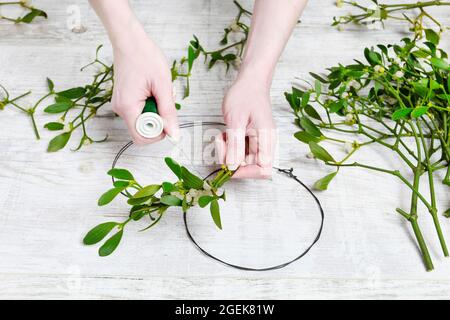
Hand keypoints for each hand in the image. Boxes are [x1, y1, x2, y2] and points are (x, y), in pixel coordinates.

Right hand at [111, 27, 178, 143]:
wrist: (129, 41)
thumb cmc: (145, 57)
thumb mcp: (163, 85)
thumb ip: (168, 112)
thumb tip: (174, 134)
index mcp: (128, 107)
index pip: (142, 137)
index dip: (158, 133)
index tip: (167, 117)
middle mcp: (120, 109)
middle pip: (142, 131)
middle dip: (158, 120)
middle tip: (164, 100)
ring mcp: (120, 105)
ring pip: (142, 121)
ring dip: (155, 111)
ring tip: (158, 92)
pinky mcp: (123, 100)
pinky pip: (139, 112)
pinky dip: (149, 105)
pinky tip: (153, 91)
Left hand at [215, 76, 275, 178]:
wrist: (250, 80)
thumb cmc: (245, 95)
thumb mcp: (236, 121)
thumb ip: (235, 145)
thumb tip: (232, 167)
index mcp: (267, 140)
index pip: (263, 170)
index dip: (246, 173)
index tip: (229, 166)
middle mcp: (266, 144)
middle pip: (250, 166)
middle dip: (231, 159)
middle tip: (222, 142)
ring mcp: (259, 142)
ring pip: (242, 159)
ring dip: (228, 152)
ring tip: (223, 135)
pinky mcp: (251, 139)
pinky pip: (239, 150)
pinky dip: (229, 146)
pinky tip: (226, 134)